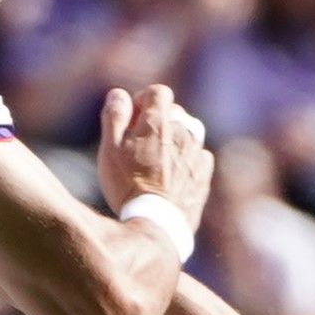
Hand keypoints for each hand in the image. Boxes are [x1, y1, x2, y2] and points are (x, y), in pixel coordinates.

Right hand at [96, 84, 210, 229]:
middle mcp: (184, 131)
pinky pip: (198, 156)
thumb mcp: (110, 148)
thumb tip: (119, 94)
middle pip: (174, 113)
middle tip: (139, 144)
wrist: (156, 223)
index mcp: (159, 121)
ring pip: (188, 134)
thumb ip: (115, 116)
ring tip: (157, 161)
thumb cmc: (127, 184)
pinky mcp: (204, 174)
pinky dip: (187, 160)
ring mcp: (197, 153)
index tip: (134, 118)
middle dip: (158, 121)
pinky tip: (172, 176)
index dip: (144, 100)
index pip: (158, 92)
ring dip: (174, 140)